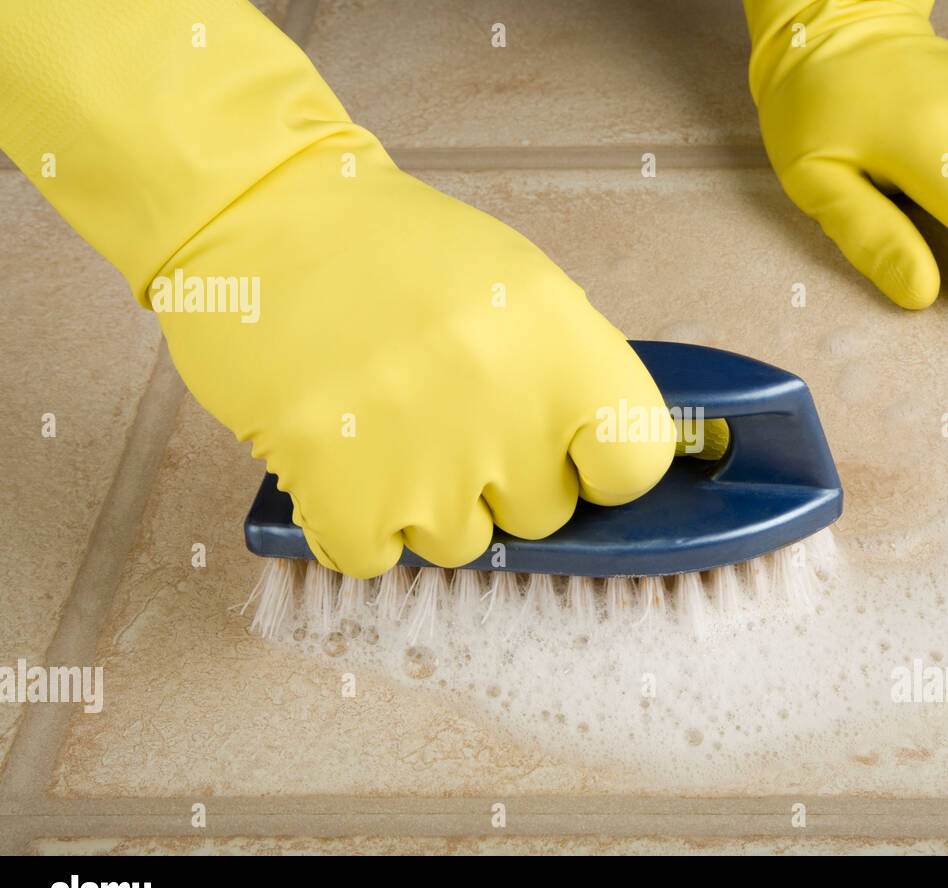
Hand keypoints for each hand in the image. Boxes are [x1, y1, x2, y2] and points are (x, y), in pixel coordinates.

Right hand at [158, 132, 673, 576]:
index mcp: (564, 346)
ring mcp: (428, 462)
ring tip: (386, 424)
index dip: (606, 469)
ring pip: (460, 545)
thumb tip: (589, 455)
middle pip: (543, 514)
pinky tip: (338, 453)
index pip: (636, 462)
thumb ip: (563, 372)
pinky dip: (353, 521)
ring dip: (426, 503)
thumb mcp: (514, 284)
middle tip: (453, 417)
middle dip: (505, 481)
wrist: (258, 216)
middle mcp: (509, 410)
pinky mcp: (345, 495)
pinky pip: (374, 558)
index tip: (579, 459)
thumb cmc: (388, 249)